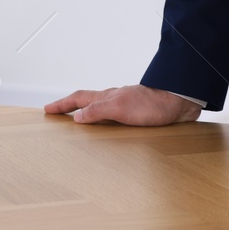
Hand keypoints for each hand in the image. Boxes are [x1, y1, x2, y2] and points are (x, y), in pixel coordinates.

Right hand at [44, 84, 200, 124]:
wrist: (182, 101)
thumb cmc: (153, 104)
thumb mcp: (120, 108)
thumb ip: (98, 110)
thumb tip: (77, 116)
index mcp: (108, 97)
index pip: (79, 99)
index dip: (62, 105)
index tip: (47, 110)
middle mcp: (116, 100)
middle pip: (88, 102)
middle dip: (71, 108)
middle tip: (58, 114)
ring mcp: (128, 107)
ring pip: (102, 110)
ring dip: (89, 115)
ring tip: (80, 124)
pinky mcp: (141, 115)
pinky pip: (117, 119)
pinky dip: (107, 123)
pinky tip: (111, 132)